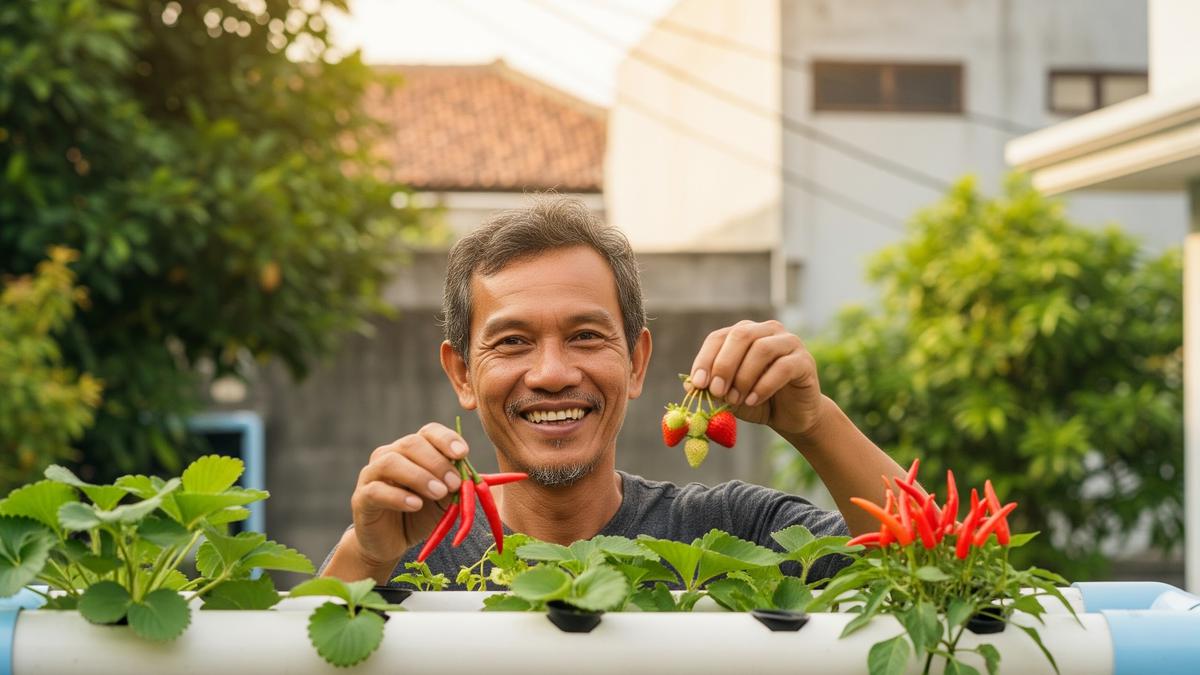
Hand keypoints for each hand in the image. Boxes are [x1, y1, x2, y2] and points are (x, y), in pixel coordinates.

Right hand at [348, 423, 467, 568]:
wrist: (392, 543)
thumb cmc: (421, 515)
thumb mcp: (445, 500)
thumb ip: (456, 485)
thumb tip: (474, 475)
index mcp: (412, 450)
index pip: (428, 432)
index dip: (446, 439)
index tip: (463, 453)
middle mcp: (390, 455)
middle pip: (411, 443)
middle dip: (437, 462)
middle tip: (453, 483)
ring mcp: (372, 475)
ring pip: (391, 462)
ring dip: (419, 476)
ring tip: (438, 493)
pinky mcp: (361, 498)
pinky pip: (376, 490)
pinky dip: (398, 496)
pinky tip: (415, 505)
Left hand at [688, 320, 824, 436]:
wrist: (791, 416)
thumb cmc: (756, 401)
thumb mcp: (728, 396)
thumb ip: (711, 388)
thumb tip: (688, 384)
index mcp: (744, 334)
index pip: (718, 337)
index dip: (705, 359)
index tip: (697, 383)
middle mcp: (766, 331)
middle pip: (741, 336)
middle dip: (724, 365)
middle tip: (716, 391)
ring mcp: (788, 342)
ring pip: (762, 349)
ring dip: (743, 377)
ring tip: (736, 399)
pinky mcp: (805, 361)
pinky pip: (783, 367)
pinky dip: (763, 386)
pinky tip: (753, 401)